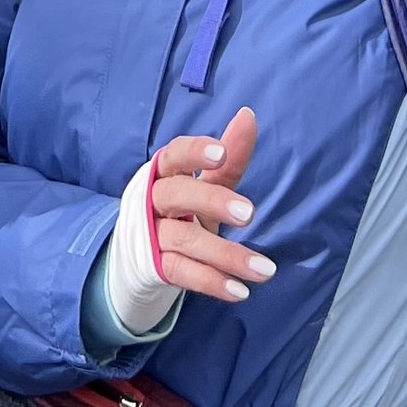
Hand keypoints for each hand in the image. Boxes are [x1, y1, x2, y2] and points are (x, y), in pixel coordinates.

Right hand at [143, 107, 272, 304]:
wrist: (142, 252)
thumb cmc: (182, 208)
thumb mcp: (205, 182)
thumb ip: (228, 156)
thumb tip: (249, 115)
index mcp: (165, 172)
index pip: (174, 155)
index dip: (195, 153)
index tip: (221, 153)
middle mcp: (153, 201)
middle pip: (176, 196)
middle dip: (212, 202)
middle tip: (250, 214)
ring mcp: (152, 236)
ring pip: (185, 241)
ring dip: (227, 255)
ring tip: (265, 269)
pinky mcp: (156, 267)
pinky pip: (183, 274)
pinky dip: (212, 283)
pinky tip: (240, 291)